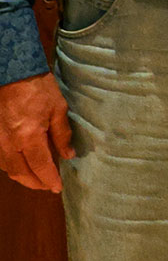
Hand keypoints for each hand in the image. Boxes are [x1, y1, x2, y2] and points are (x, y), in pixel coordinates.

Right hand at [0, 73, 73, 192]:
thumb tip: (68, 155)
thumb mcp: (58, 110)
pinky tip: (20, 164)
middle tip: (47, 186)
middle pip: (20, 173)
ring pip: (7, 168)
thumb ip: (62, 135)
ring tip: (36, 178)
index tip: (57, 187)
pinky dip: (10, 166)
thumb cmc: (38, 89)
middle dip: (34, 183)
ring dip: (21, 176)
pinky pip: (0, 157)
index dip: (49, 179)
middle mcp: (9, 143)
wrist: (11, 73)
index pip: (40, 167)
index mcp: (29, 138)